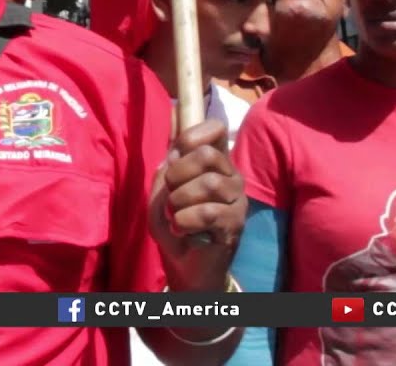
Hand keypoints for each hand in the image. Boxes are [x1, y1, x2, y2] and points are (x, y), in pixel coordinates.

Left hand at [148, 119, 246, 291]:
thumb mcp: (158, 197)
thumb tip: (173, 155)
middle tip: (170, 194)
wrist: (186, 267)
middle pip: (207, 155)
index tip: (175, 154)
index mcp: (213, 163)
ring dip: (180, 201)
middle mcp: (230, 176)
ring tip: (175, 215)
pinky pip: (209, 212)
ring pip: (209, 183)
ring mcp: (237, 199)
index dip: (193, 134)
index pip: (216, 129)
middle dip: (177, 174)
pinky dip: (185, 221)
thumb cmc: (175, 226)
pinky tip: (182, 230)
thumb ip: (163, 174)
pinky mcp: (236, 223)